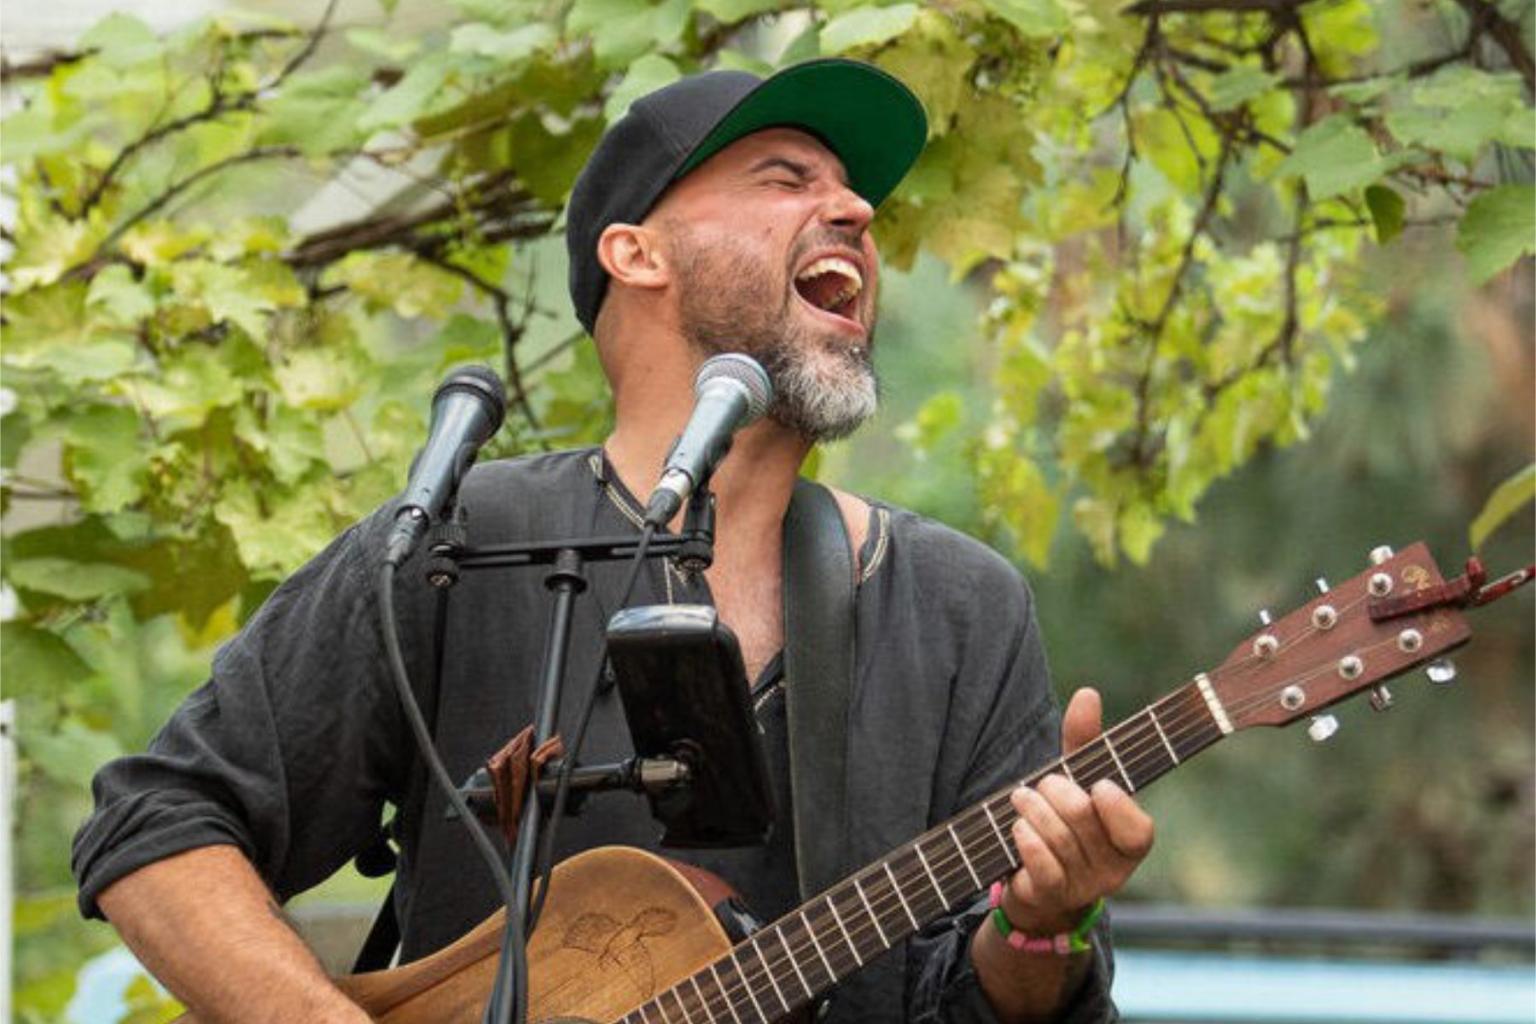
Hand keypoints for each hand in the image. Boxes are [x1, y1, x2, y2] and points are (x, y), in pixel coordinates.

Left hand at [998, 687, 1153, 936]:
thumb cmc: (1062, 822)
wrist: (1035, 884)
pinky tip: (1017, 828)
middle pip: (1083, 818)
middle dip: (1055, 791)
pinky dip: (1026, 839)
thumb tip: (1088, 693)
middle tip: (1041, 785)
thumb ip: (1084, 740)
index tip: (1098, 785)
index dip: (1116, 807)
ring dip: (1032, 809)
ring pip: (1058, 838)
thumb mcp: (1075, 779)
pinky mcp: (1050, 898)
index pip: (1138, 831)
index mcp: (1130, 841)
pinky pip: (1041, 866)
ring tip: (1020, 799)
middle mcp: (1113, 870)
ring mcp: (1082, 888)